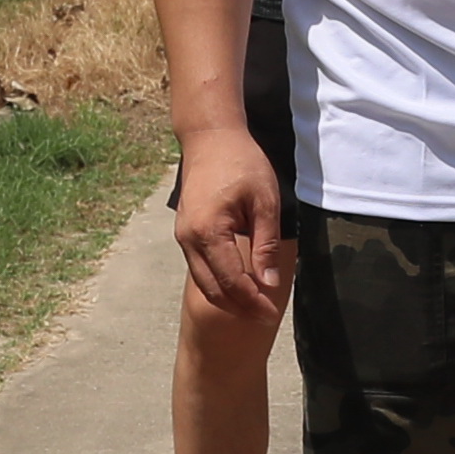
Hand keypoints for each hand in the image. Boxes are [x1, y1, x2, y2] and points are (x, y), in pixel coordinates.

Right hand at [172, 121, 289, 313]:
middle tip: (265, 315)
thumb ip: (266, 245)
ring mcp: (182, 237)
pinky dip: (219, 283)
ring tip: (255, 306)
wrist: (210, 138)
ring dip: (228, 298)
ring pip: (204, 282)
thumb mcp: (265, 202)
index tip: (272, 312)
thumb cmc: (242, 163)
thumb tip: (268, 283)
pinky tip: (239, 285)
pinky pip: (200, 267)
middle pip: (212, 290)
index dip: (252, 302)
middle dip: (239, 308)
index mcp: (208, 232)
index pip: (231, 281)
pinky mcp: (185, 233)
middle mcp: (188, 239)